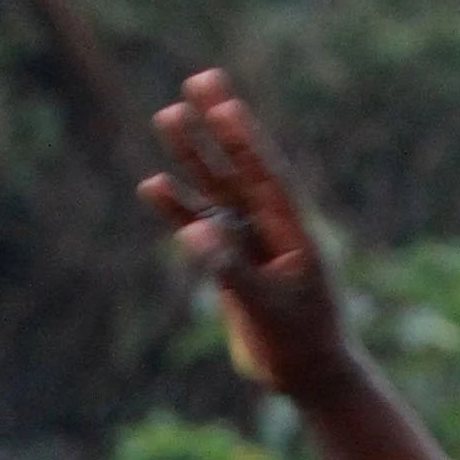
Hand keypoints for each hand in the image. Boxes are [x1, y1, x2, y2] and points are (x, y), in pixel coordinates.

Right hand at [140, 71, 353, 402]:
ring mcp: (248, 244)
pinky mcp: (229, 264)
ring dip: (192, 157)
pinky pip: (199, 230)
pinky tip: (153, 185)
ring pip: (215, 192)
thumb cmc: (301, 347)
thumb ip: (230, 270)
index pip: (268, 177)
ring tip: (167, 115)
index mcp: (296, 234)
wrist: (306, 379)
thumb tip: (194, 231)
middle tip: (198, 80)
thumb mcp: (268, 310)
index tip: (227, 104)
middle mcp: (271, 230)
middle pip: (239, 169)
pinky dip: (177, 208)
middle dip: (217, 128)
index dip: (247, 141)